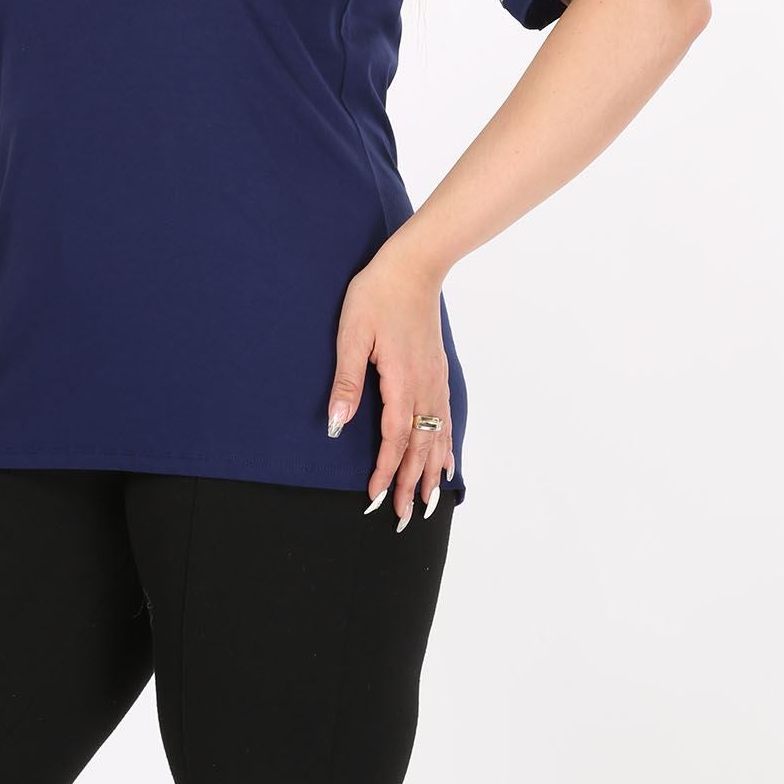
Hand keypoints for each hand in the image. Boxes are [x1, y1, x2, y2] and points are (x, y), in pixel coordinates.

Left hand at [326, 241, 453, 527]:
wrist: (414, 267)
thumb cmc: (376, 295)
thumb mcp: (352, 332)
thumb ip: (346, 379)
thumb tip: (337, 423)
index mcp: (401, 380)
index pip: (393, 438)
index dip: (385, 471)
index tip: (374, 497)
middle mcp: (424, 387)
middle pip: (419, 447)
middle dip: (409, 484)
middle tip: (400, 517)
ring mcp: (435, 381)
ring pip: (436, 438)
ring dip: (429, 473)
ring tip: (425, 504)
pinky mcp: (438, 373)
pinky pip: (445, 421)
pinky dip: (445, 448)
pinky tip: (445, 463)